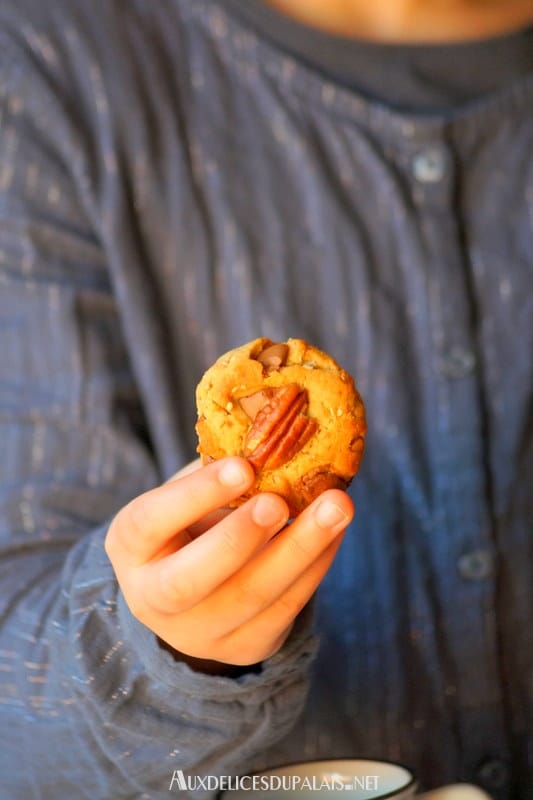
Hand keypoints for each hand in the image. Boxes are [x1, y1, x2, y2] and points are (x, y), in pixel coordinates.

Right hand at [105, 457, 353, 666]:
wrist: (191, 596)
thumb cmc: (192, 523)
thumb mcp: (187, 496)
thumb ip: (217, 472)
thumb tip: (273, 427)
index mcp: (131, 546)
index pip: (152, 521)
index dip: (196, 495)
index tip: (243, 466)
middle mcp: (153, 597)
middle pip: (191, 579)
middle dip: (239, 537)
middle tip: (279, 500)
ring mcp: (199, 631)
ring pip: (251, 597)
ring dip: (300, 549)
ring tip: (337, 506)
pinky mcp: (245, 647)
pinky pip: (285, 608)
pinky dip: (316, 565)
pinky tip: (336, 530)